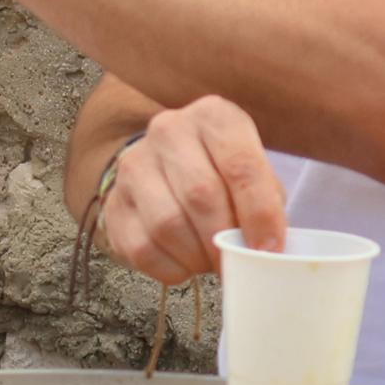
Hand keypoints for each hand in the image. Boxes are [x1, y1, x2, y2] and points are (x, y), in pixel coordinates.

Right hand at [95, 96, 288, 281]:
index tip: (269, 248)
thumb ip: (264, 200)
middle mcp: (168, 131)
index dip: (260, 213)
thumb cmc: (222, 172)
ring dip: (197, 256)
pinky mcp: (115, 203)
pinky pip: (142, 248)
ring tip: (211, 260)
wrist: (168, 167)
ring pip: (167, 224)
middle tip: (237, 260)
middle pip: (200, 195)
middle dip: (224, 239)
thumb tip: (264, 247)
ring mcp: (135, 165)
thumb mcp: (253, 169)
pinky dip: (172, 268)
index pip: (240, 165)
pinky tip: (185, 263)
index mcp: (212, 116)